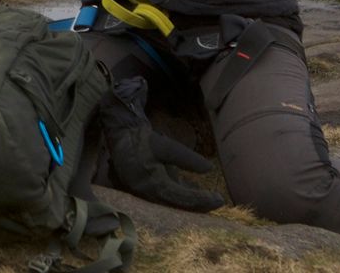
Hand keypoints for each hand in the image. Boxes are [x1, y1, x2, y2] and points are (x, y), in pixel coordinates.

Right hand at [96, 77, 223, 211]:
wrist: (120, 133)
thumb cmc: (141, 138)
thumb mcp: (165, 146)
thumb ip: (186, 158)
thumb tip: (209, 169)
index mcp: (151, 184)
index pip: (181, 198)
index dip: (201, 200)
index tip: (219, 199)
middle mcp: (147, 193)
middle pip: (177, 205)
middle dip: (198, 205)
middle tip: (218, 202)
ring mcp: (145, 192)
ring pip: (172, 202)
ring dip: (190, 201)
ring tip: (209, 199)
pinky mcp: (145, 186)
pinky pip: (166, 194)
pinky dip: (180, 193)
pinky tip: (192, 188)